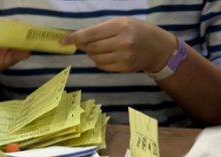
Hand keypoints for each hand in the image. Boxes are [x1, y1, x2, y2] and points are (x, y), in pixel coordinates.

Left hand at [60, 17, 175, 72]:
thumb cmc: (137, 31)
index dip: (75, 38)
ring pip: (95, 58)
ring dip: (92, 54)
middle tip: (86, 43)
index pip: (91, 34)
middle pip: (91, 47)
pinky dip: (99, 61)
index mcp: (121, 26)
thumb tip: (78, 40)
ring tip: (101, 48)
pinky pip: (102, 66)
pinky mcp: (124, 68)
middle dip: (85, 46)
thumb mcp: (122, 23)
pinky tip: (106, 55)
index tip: (62, 41)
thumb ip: (101, 30)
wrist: (158, 48)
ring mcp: (124, 57)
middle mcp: (122, 42)